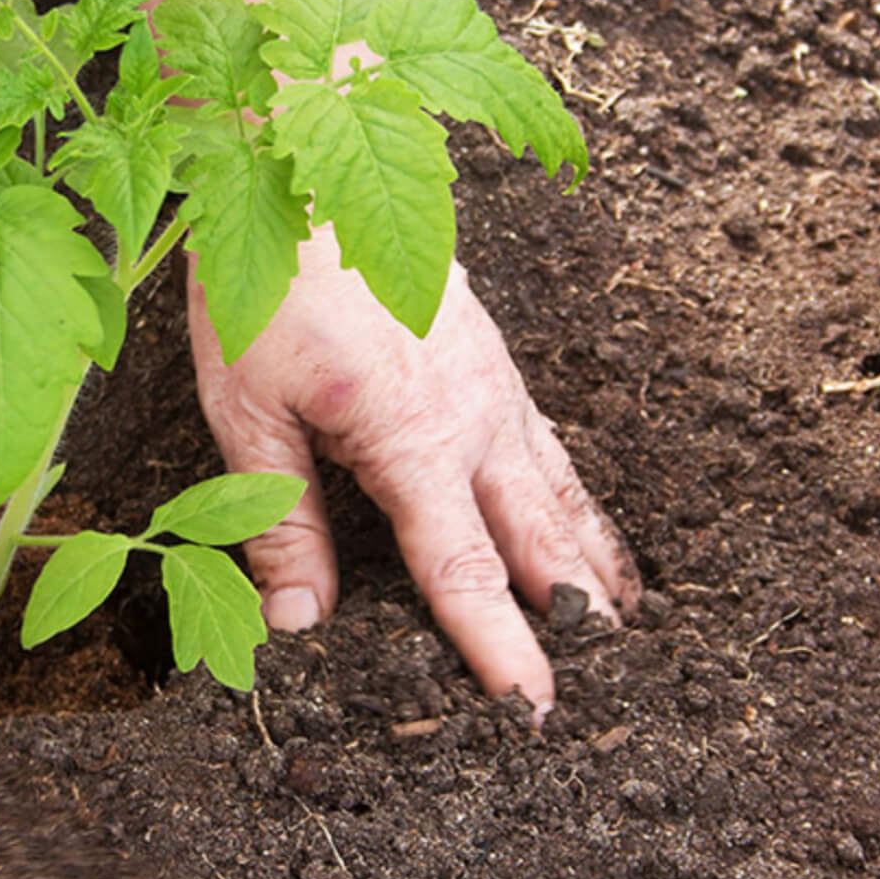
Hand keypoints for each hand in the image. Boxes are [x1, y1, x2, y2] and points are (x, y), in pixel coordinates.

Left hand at [189, 231, 637, 722]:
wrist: (307, 169)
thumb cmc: (268, 286)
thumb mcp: (247, 413)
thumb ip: (280, 524)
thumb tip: (300, 627)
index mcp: (412, 441)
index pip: (466, 572)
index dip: (502, 650)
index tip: (535, 710)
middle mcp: (475, 419)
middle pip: (541, 542)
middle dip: (576, 620)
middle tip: (614, 691)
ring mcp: (496, 386)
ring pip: (564, 494)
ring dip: (596, 564)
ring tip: (632, 625)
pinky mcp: (496, 360)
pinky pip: (554, 447)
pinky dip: (582, 500)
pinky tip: (588, 527)